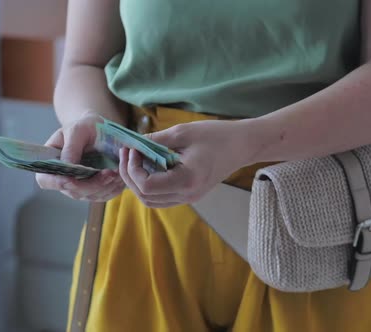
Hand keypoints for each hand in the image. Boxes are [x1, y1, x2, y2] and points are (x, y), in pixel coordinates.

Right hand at [35, 112, 124, 201]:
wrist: (100, 131)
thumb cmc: (85, 127)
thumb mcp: (77, 130)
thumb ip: (71, 146)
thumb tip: (67, 165)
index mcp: (51, 164)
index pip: (46, 180)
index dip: (56, 183)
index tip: (71, 179)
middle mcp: (64, 180)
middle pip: (73, 191)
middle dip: (92, 185)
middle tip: (108, 173)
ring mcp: (80, 187)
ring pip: (91, 196)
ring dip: (106, 186)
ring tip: (117, 172)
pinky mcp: (96, 190)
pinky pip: (104, 195)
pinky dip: (114, 188)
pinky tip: (120, 177)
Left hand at [119, 120, 256, 207]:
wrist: (243, 145)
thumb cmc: (216, 135)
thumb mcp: (182, 132)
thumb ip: (155, 141)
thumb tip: (131, 145)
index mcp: (186, 180)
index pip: (146, 186)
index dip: (132, 168)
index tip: (132, 149)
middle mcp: (187, 195)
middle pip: (145, 197)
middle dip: (130, 175)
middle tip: (127, 152)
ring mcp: (189, 198)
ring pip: (151, 200)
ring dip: (137, 181)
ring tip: (135, 158)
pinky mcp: (190, 194)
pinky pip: (161, 197)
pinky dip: (149, 183)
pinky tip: (149, 164)